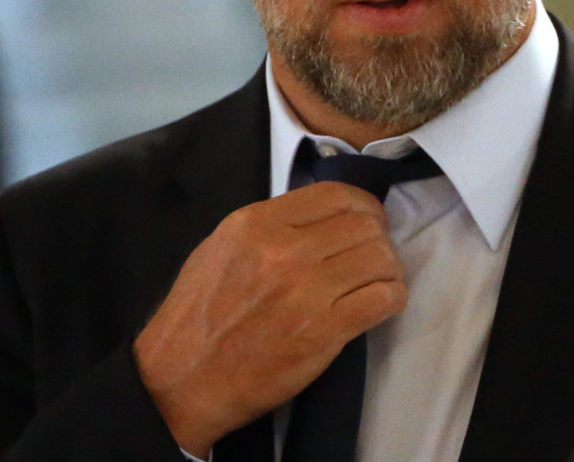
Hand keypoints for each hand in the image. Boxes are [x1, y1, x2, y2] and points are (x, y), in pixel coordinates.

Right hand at [133, 183, 406, 456]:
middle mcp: (284, 250)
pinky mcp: (324, 331)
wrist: (181, 380)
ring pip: (380, 258)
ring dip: (389, 267)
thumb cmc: (198, 313)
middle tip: (375, 251)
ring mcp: (306, 291)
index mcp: (257, 223)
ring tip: (380, 278)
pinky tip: (383, 302)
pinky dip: (392, 298)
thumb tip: (320, 217)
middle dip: (379, 235)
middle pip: (364, 224)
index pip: (335, 194)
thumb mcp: (222, 246)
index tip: (368, 218)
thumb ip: (271, 224)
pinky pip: (383, 299)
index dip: (363, 204)